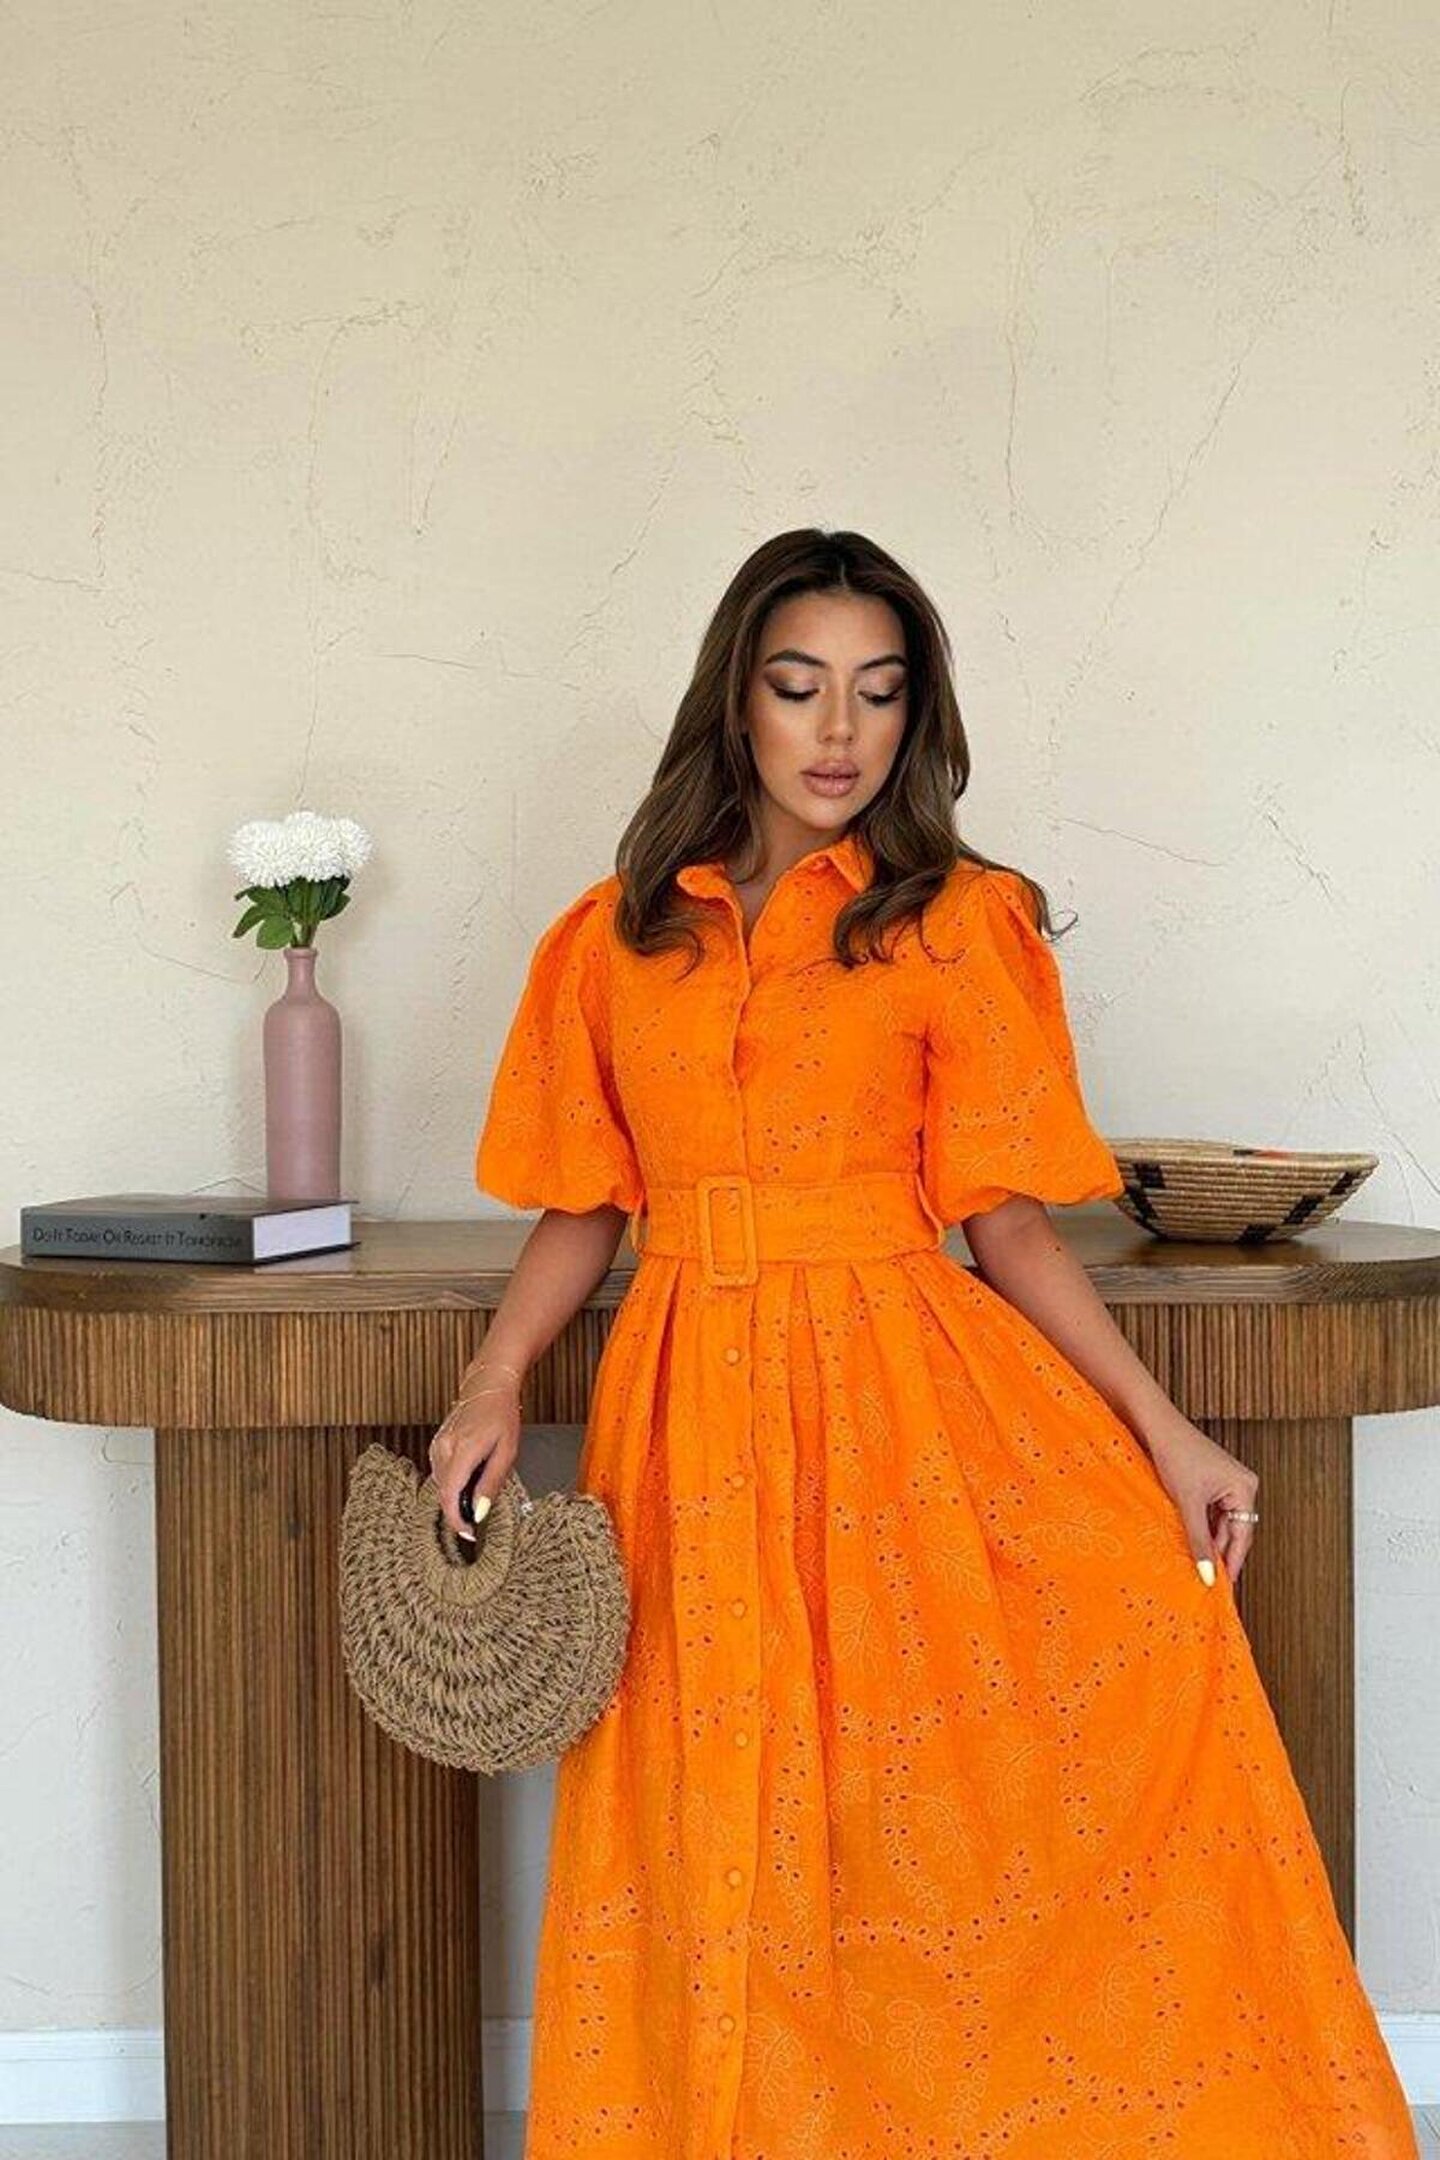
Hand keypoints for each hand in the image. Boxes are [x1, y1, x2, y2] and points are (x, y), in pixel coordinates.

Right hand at [428, 1373, 522, 1541]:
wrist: (488, 1386)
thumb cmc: (502, 1416)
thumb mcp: (506, 1453)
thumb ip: (491, 1484)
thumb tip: (478, 1512)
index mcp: (462, 1450)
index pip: (450, 1496)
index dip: (457, 1520)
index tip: (470, 1533)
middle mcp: (444, 1448)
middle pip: (444, 1494)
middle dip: (459, 1510)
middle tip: (478, 1518)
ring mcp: (437, 1446)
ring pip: (441, 1485)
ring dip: (457, 1496)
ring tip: (478, 1492)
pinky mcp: (437, 1445)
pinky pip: (442, 1473)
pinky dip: (454, 1483)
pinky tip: (470, 1477)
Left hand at [1143, 1410, 1260, 1586]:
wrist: (1156, 1425)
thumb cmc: (1175, 1455)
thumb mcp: (1187, 1504)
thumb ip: (1199, 1541)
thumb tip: (1209, 1576)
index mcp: (1245, 1488)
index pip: (1243, 1536)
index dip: (1233, 1563)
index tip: (1224, 1588)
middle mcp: (1242, 1485)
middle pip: (1233, 1530)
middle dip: (1220, 1554)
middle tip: (1208, 1582)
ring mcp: (1227, 1483)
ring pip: (1220, 1523)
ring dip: (1208, 1542)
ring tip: (1198, 1566)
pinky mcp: (1211, 1482)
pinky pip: (1210, 1513)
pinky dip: (1201, 1528)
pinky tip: (1191, 1543)